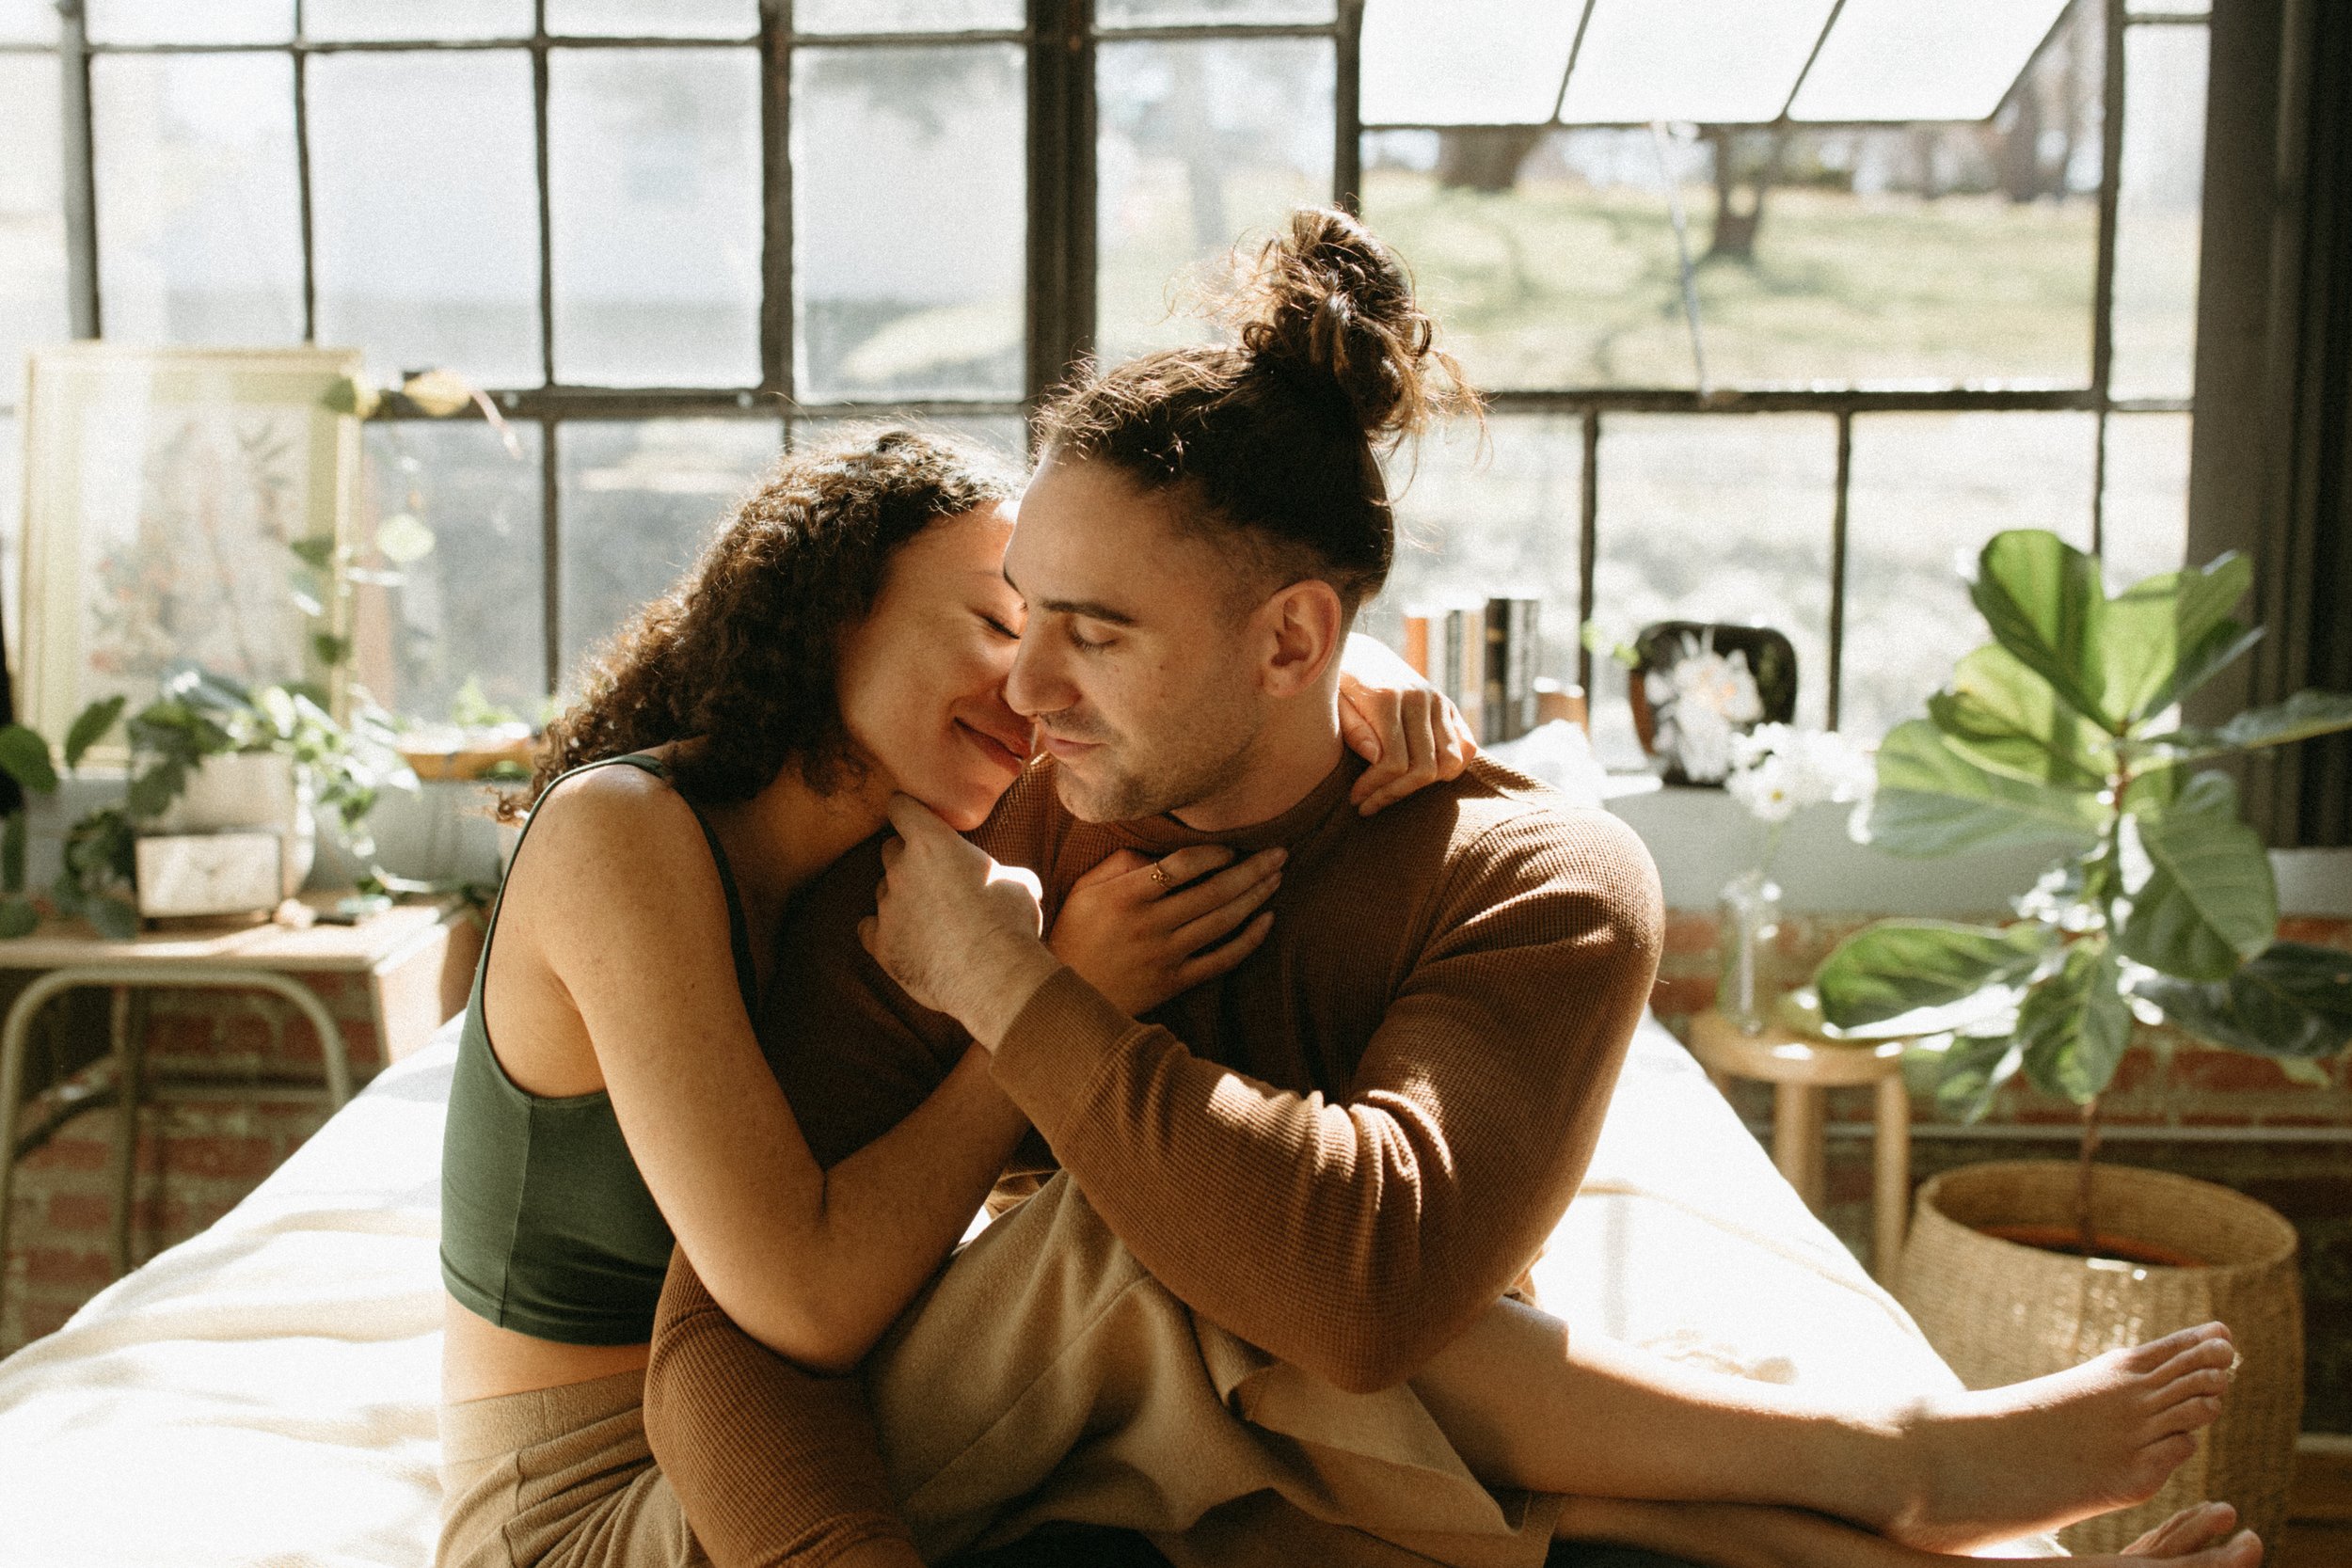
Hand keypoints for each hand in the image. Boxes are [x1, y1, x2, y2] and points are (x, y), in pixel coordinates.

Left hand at [858, 795, 1062, 1047]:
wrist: (993, 976)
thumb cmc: (1009, 922)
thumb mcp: (1019, 884)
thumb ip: (1000, 873)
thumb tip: (1013, 881)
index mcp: (932, 842)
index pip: (901, 808)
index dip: (907, 810)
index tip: (913, 816)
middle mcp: (900, 869)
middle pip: (889, 850)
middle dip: (907, 858)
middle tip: (933, 877)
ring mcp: (886, 907)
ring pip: (884, 891)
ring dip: (901, 898)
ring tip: (930, 919)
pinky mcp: (879, 943)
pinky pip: (870, 928)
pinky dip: (884, 931)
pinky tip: (906, 940)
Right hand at [1048, 844, 1283, 1016]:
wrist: (1063, 998)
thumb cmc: (1075, 933)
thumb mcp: (1085, 890)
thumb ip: (1122, 863)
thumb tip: (1164, 852)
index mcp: (1125, 896)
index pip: (1181, 865)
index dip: (1214, 852)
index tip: (1232, 846)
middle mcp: (1149, 924)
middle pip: (1214, 891)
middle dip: (1253, 869)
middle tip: (1279, 852)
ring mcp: (1164, 956)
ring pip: (1223, 922)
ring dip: (1256, 897)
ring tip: (1277, 877)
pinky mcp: (1174, 982)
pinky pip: (1222, 959)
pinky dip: (1250, 939)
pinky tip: (1267, 920)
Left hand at [1339, 670, 1477, 815]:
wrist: (1359, 653)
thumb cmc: (1338, 685)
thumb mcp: (1331, 702)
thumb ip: (1352, 729)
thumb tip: (1376, 758)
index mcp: (1386, 697)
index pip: (1393, 761)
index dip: (1375, 788)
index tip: (1356, 799)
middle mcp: (1418, 698)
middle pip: (1423, 767)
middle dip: (1395, 793)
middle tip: (1369, 804)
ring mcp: (1437, 701)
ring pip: (1450, 760)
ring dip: (1424, 786)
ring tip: (1393, 791)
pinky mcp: (1447, 706)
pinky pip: (1467, 745)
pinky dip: (1453, 768)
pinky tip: (1424, 778)